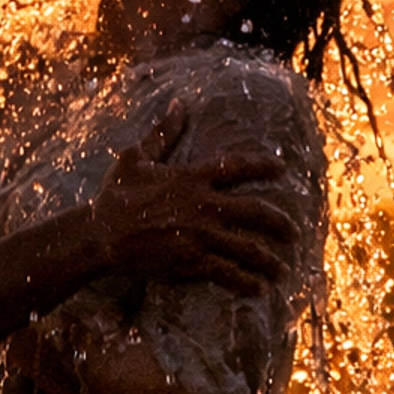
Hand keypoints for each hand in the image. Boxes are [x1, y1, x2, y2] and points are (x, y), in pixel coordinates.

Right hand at [90, 102, 296, 292]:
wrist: (100, 235)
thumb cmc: (114, 195)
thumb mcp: (135, 157)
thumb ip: (163, 133)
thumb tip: (178, 104)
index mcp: (192, 177)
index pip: (237, 166)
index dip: (263, 166)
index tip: (282, 169)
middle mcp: (203, 205)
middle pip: (255, 211)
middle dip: (279, 223)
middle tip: (294, 232)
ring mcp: (199, 235)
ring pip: (246, 248)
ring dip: (268, 260)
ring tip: (282, 268)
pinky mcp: (191, 261)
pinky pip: (227, 272)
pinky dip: (245, 282)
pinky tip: (258, 289)